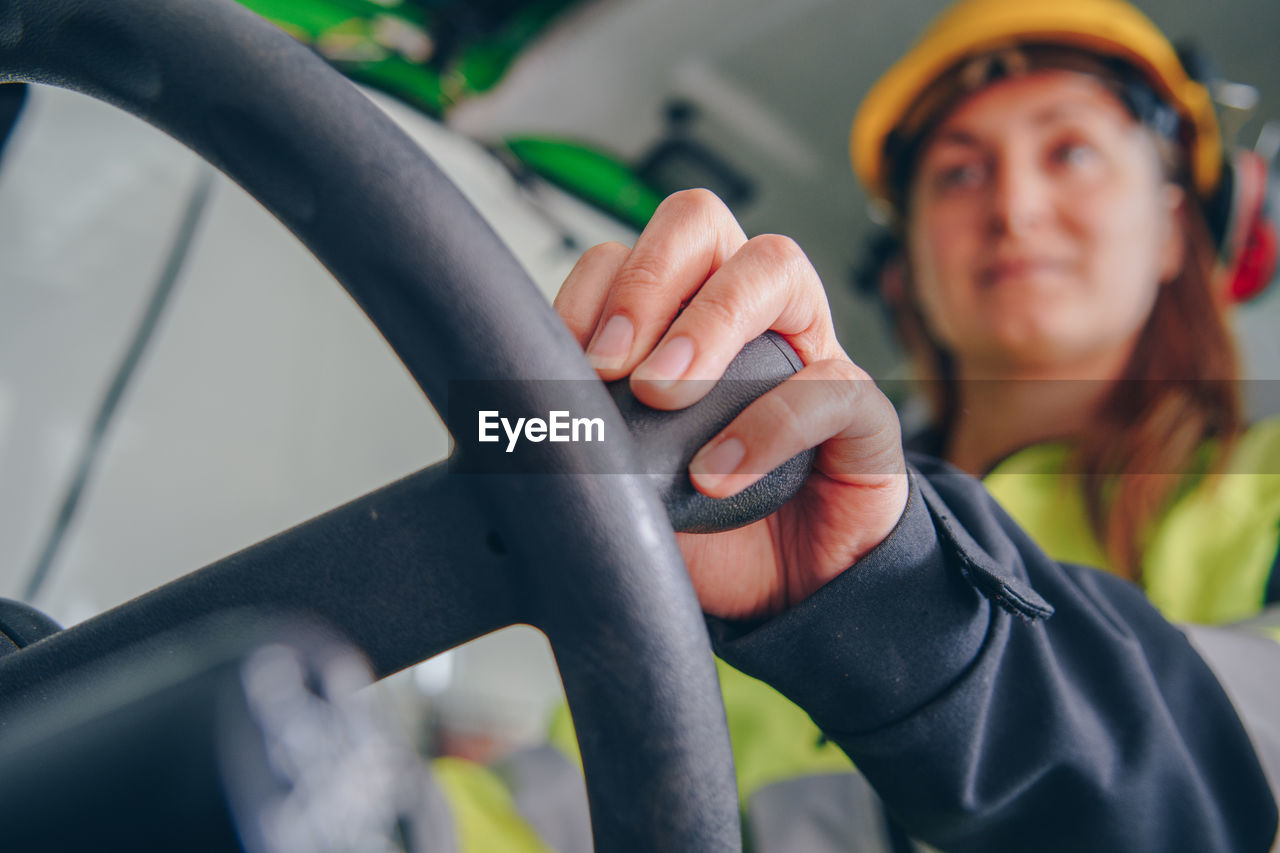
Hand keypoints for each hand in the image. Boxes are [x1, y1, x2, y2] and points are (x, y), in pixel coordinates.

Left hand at [554, 190, 908, 620]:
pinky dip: (768, 424)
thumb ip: (587, 439)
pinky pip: (828, 386)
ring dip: (709, 321)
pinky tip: (719, 471)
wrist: (787, 589)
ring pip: (774, 266)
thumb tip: (511, 430)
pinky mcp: (861, 411)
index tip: (565, 362)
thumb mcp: (627, 478)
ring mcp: (808, 349)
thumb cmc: (706, 521)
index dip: (592, 291)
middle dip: (647, 279)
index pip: (627, 252)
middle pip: (700, 221)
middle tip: (614, 367)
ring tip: (664, 394)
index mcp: (678, 315)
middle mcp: (744, 312)